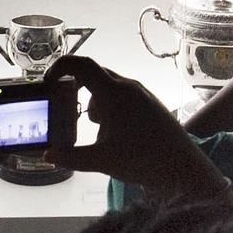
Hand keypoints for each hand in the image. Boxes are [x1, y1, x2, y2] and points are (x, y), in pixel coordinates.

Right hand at [42, 55, 226, 197]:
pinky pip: (123, 99)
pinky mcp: (151, 106)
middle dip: (76, 91)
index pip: (80, 64)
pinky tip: (113, 135)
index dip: (60, 67)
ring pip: (109, 89)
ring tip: (94, 129)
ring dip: (94, 103)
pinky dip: (110, 110)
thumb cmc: (143, 160)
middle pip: (94, 76)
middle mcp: (128, 87)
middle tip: (65, 110)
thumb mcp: (101, 161)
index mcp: (113, 92)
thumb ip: (70, 157)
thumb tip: (49, 155)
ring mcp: (142, 95)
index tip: (49, 82)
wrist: (184, 168)